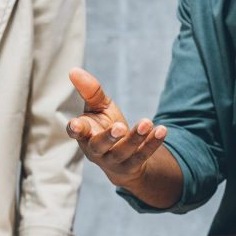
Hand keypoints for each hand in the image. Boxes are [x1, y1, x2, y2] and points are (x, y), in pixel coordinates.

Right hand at [65, 68, 167, 188]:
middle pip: (100, 146)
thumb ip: (89, 91)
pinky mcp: (132, 166)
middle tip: (119, 127)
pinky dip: (152, 143)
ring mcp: (114, 160)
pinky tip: (161, 130)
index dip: (75, 129)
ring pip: (124, 152)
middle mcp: (96, 151)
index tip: (77, 125)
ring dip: (135, 138)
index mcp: (84, 135)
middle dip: (109, 137)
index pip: (77, 133)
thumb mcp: (98, 108)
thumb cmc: (104, 126)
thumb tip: (74, 70)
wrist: (121, 158)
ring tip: (147, 122)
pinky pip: (143, 155)